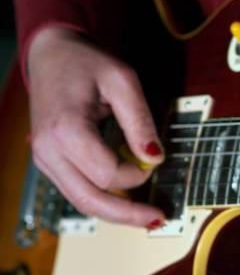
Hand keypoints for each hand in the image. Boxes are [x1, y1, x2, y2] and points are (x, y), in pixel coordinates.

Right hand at [27, 27, 164, 227]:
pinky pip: (77, 191)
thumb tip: (155, 158)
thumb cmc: (86, 63)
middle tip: (158, 219)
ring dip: (116, 214)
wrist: (51, 55)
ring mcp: (45, 160)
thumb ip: (140, 120)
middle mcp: (49, 151)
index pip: (108, 174)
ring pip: (82, 202)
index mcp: (66, 130)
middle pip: (90, 200)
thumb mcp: (122, 80)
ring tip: (147, 218)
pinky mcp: (49, 163)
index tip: (152, 159)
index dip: (137, 174)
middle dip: (127, 215)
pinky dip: (104, 200)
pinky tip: (126, 202)